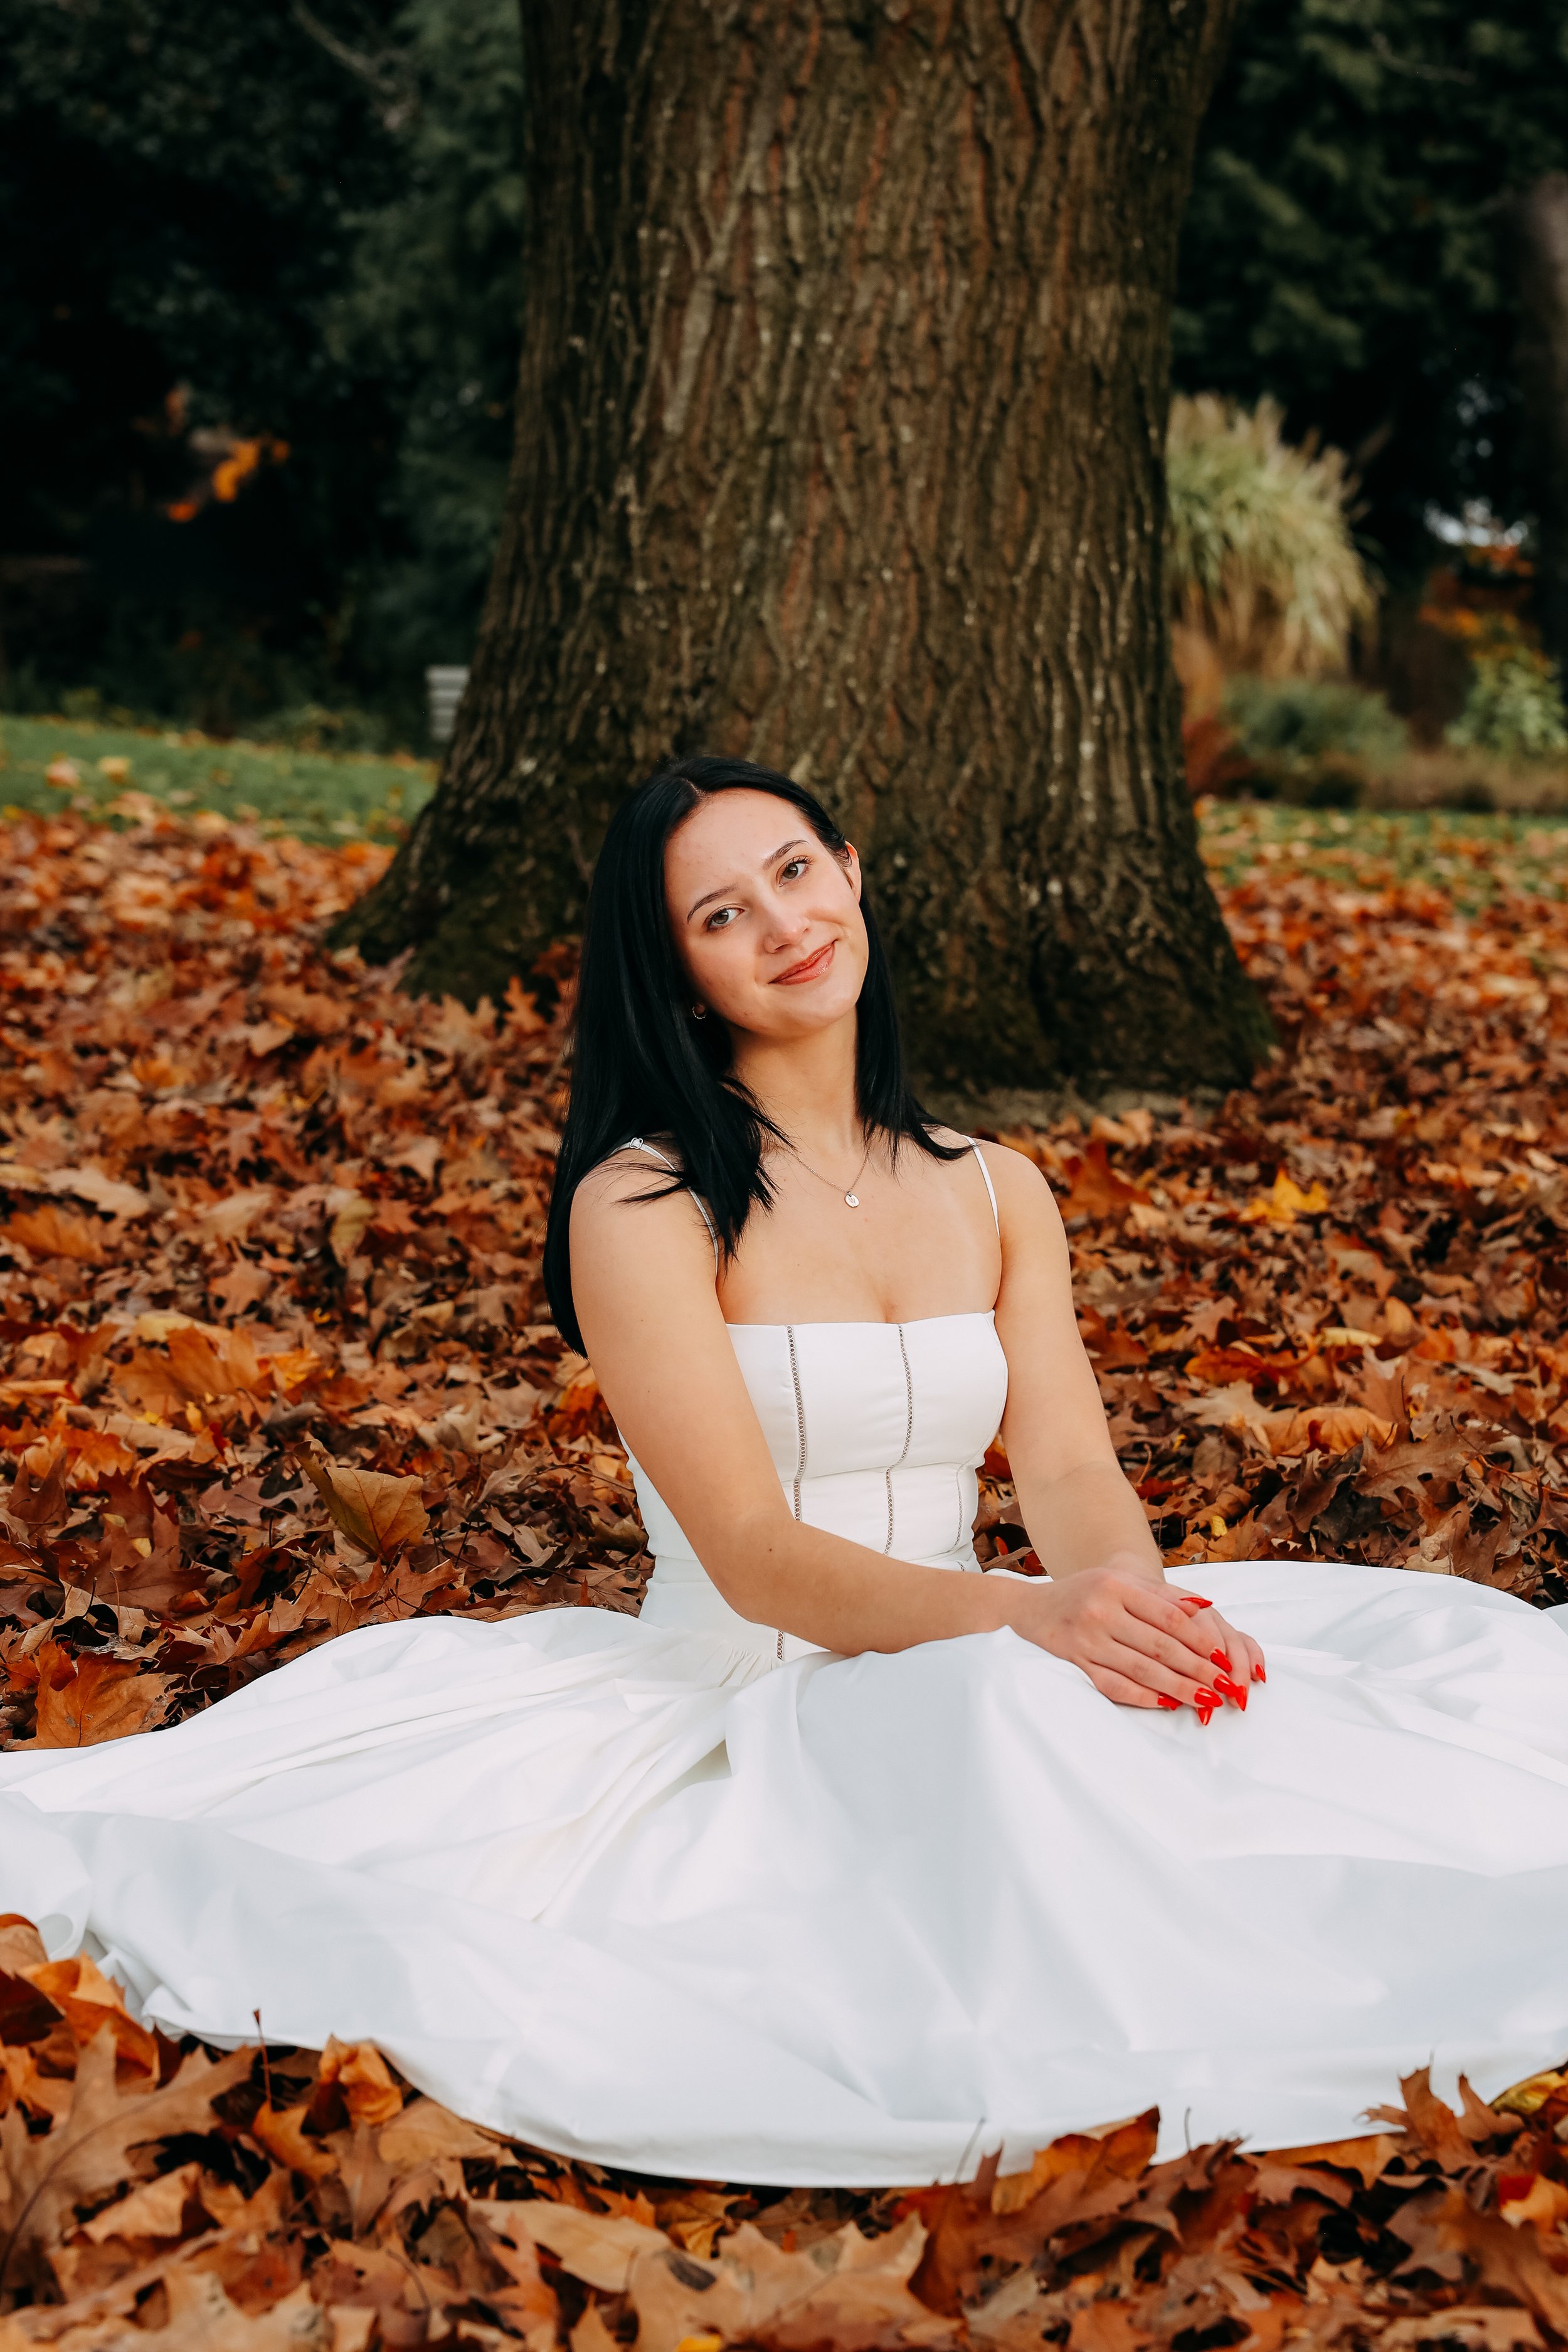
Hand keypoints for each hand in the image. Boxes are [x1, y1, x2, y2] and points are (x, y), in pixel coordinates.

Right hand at [1015, 1559, 1263, 1718]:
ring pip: (1141, 1669)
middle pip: (1159, 1646)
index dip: (1200, 1639)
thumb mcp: (1119, 1582)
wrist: (1029, 1609)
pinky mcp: (1074, 1663)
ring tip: (1206, 1699)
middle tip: (1225, 1686)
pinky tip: (1166, 1703)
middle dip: (1197, 1669)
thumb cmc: (1084, 1594)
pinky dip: (1143, 1697)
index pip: (1169, 1616)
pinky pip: (1114, 1685)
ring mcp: (1085, 1639)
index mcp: (1116, 1585)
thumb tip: (1204, 1609)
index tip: (1224, 1657)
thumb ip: (1160, 1595)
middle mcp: (1100, 1610)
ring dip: (1178, 1687)